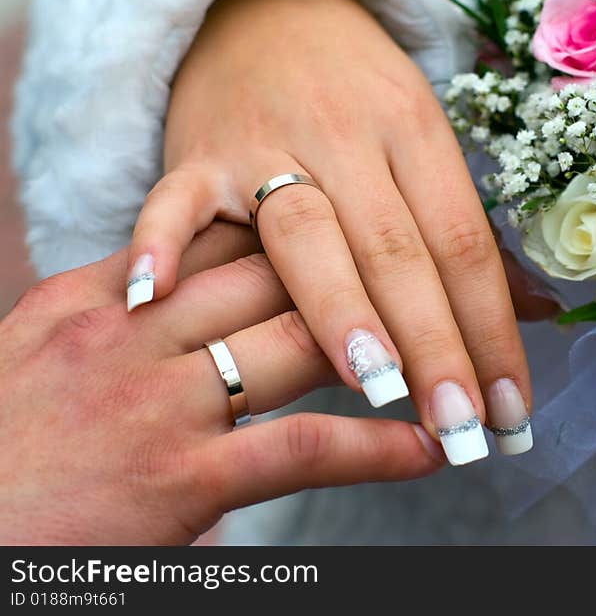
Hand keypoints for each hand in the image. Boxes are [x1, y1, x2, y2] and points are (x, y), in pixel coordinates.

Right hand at [0, 223, 442, 543]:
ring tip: (446, 354)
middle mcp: (133, 332)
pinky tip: (422, 445)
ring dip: (383, 346)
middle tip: (425, 275)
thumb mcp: (37, 353)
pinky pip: (299, 447)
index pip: (218, 237)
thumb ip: (112, 316)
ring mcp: (159, 400)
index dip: (295, 228)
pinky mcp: (179, 477)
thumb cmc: (1, 447)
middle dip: (355, 270)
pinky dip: (373, 447)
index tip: (357, 222)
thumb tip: (178, 290)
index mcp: (97, 298)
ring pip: (297, 340)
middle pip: (272, 272)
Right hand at [126, 0, 545, 462]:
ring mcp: (264, 144)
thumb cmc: (354, 96)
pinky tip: (157, 298)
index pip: (463, 243)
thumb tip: (539, 314)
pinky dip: (162, 243)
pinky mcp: (195, 154)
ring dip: (340, 310)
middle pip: (397, 250)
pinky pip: (174, 198)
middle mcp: (346, 136)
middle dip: (434, 345)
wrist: (263, 12)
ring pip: (307, 233)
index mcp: (414, 129)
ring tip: (376, 388)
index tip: (509, 409)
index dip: (492, 331)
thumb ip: (465, 233)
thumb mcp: (421, 142)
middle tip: (461, 425)